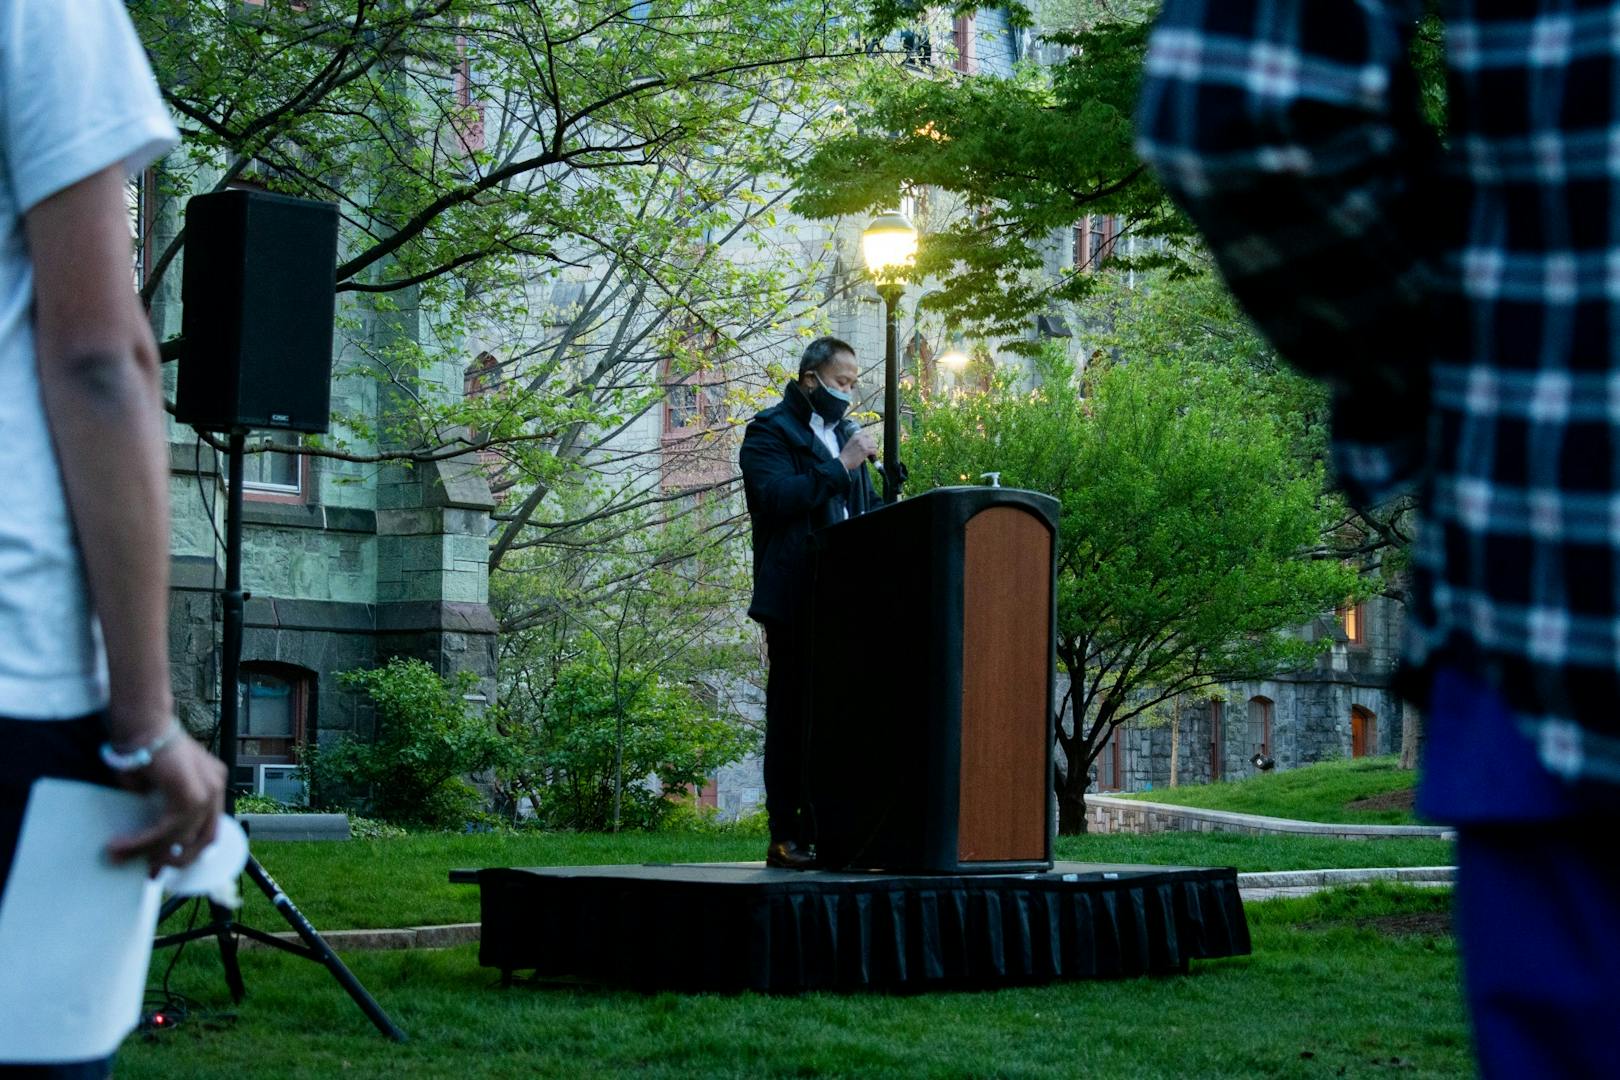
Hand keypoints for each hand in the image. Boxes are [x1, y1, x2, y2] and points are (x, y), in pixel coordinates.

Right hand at [107, 734, 226, 876]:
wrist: (140, 723)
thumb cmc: (142, 750)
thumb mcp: (154, 787)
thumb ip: (158, 810)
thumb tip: (149, 846)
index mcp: (212, 784)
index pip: (208, 827)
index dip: (189, 850)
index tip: (164, 866)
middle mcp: (215, 787)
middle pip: (205, 838)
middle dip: (178, 860)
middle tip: (151, 872)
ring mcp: (207, 789)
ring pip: (180, 836)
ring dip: (151, 853)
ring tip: (123, 858)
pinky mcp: (189, 791)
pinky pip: (166, 828)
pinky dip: (142, 842)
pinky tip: (120, 846)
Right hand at [839, 430, 877, 469]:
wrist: (843, 461)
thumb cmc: (845, 454)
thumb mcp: (849, 443)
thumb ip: (856, 441)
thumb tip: (863, 442)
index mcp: (855, 436)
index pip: (866, 434)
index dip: (868, 439)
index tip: (868, 443)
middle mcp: (860, 439)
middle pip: (871, 439)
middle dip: (871, 444)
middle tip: (870, 449)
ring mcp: (863, 444)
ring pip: (873, 445)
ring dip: (872, 449)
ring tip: (870, 452)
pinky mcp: (865, 451)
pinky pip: (874, 450)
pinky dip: (874, 453)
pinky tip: (871, 455)